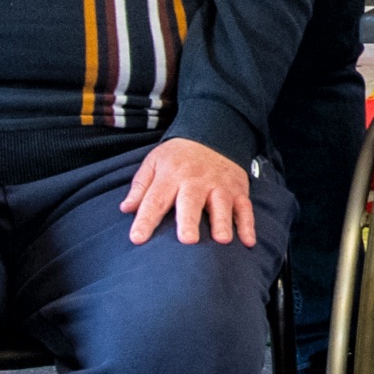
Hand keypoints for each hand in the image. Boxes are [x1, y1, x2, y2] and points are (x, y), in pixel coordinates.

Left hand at [124, 135, 259, 244]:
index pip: (155, 199)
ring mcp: (220, 185)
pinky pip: (245, 208)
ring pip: (222, 204)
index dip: (145, 220)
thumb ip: (140, 186)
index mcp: (171, 175)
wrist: (213, 131)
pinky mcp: (238, 189)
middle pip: (191, 201)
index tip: (137, 238)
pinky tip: (248, 241)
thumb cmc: (178, 156)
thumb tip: (125, 209)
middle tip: (188, 241)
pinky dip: (248, 224)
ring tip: (222, 240)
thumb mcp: (154, 162)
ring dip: (223, 222)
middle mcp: (196, 180)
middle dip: (189, 220)